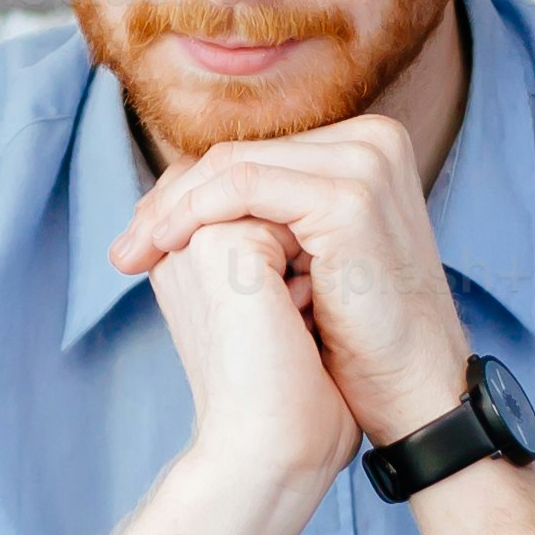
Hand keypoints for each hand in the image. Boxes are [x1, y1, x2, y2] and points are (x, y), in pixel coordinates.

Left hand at [117, 119, 470, 447]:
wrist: (410, 394)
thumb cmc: (358, 340)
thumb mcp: (309, 259)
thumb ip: (268, 216)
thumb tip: (183, 194)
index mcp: (368, 147)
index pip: (255, 155)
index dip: (189, 194)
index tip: (141, 237)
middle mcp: (373, 140)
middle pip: (239, 155)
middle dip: (171, 201)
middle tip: (125, 246)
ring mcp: (366, 162)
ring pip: (233, 166)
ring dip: (171, 209)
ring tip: (133, 251)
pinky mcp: (350, 196)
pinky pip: (243, 186)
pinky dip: (193, 212)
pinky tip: (163, 245)